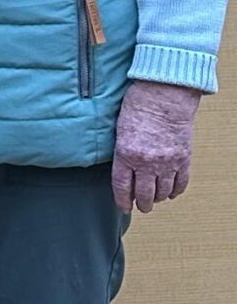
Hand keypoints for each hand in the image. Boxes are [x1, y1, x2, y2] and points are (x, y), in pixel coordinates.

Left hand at [113, 80, 202, 212]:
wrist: (165, 96)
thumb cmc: (138, 107)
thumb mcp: (119, 130)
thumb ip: (121, 151)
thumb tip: (123, 168)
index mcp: (126, 154)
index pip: (122, 186)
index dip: (122, 200)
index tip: (123, 207)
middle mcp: (147, 162)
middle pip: (144, 194)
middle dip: (142, 204)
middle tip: (141, 207)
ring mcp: (167, 162)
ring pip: (163, 192)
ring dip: (158, 199)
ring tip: (155, 201)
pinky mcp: (184, 159)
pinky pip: (181, 183)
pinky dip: (176, 191)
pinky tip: (171, 192)